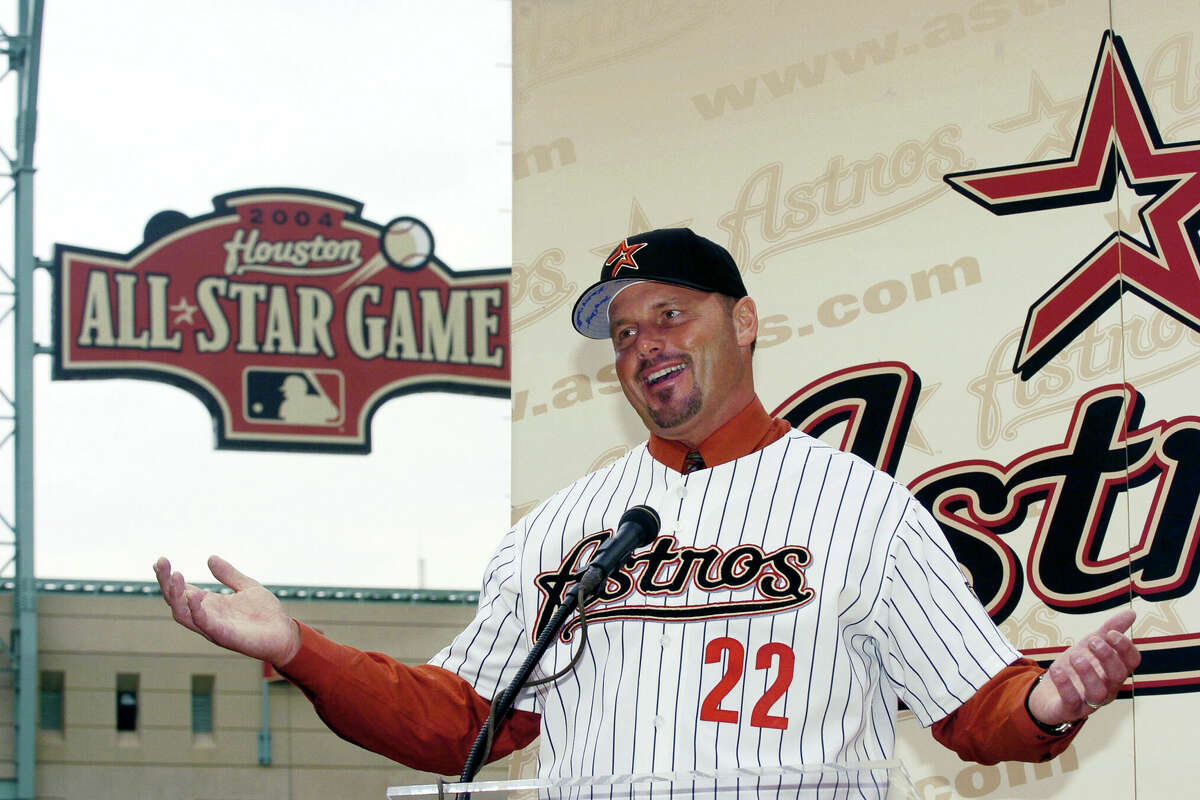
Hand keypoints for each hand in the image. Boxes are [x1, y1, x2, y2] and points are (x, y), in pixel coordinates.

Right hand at [153, 555, 300, 665]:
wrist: (284, 633)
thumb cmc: (266, 614)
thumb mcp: (246, 587)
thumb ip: (228, 575)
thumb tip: (210, 558)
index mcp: (210, 605)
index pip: (181, 591)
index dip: (168, 578)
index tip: (159, 561)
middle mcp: (206, 617)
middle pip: (176, 602)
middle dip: (166, 583)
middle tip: (161, 563)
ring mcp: (213, 628)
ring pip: (182, 615)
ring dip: (175, 596)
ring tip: (174, 576)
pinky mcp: (224, 636)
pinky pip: (204, 625)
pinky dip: (196, 611)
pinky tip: (194, 595)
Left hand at [1027, 609, 1139, 726]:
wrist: (1048, 693)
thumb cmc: (1075, 669)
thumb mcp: (1089, 646)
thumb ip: (1109, 630)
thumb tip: (1131, 613)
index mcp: (1114, 672)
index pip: (1131, 662)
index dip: (1125, 648)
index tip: (1111, 633)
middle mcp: (1107, 689)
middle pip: (1118, 676)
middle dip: (1108, 657)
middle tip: (1093, 641)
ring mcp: (1089, 702)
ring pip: (1098, 693)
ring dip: (1088, 672)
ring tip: (1076, 656)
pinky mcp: (1069, 710)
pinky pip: (1070, 701)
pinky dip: (1065, 685)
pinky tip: (1057, 670)